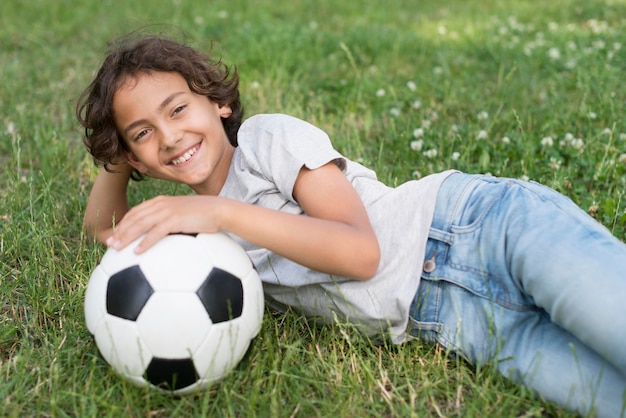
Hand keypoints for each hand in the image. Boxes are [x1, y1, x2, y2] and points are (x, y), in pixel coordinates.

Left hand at [105, 195, 222, 253]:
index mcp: (161, 201)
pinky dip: (145, 242)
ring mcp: (167, 211)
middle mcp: (161, 204)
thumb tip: (165, 235)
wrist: (219, 210)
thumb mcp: (184, 215)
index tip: (115, 235)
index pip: (136, 211)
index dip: (123, 223)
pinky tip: (137, 252)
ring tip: (116, 249)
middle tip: (109, 244)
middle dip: (119, 231)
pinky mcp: (175, 220)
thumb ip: (172, 221)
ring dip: (126, 237)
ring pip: (140, 224)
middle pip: (134, 218)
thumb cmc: (205, 215)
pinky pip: (155, 233)